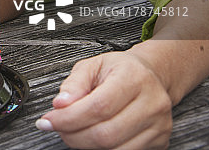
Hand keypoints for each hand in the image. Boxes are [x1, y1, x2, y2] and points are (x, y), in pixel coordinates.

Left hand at [36, 51, 171, 148]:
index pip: (98, 107)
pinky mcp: (160, 141)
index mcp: (133, 78)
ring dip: (85, 144)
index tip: (49, 121)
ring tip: (73, 131)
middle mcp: (152, 102)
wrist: (150, 75)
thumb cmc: (118, 70)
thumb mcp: (91, 66)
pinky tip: (90, 136)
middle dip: (74, 135)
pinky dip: (102, 149)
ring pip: (114, 148)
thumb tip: (61, 105)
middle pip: (106, 133)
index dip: (69, 118)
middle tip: (58, 128)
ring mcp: (158, 125)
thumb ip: (74, 84)